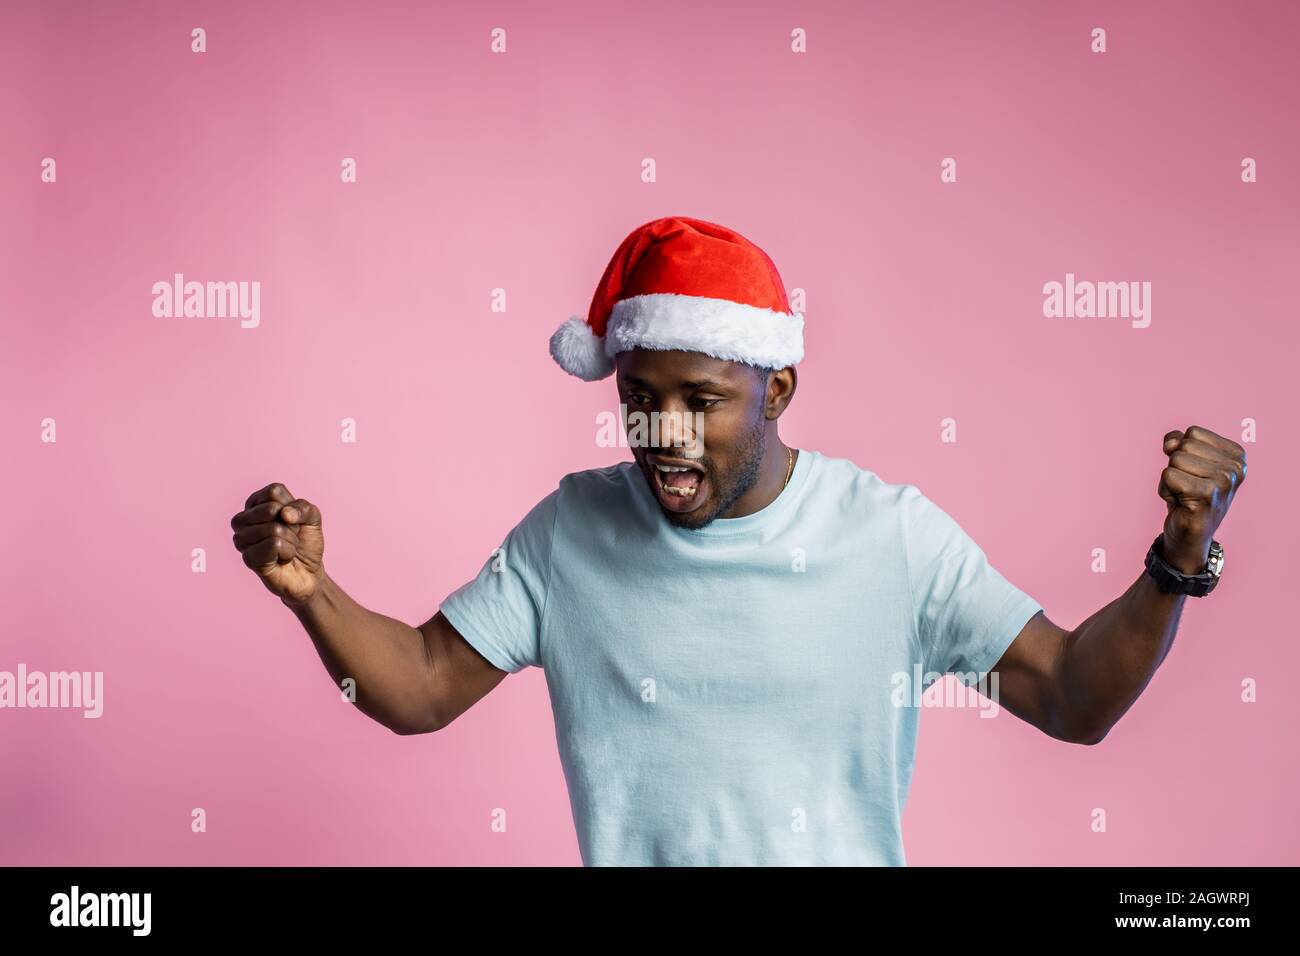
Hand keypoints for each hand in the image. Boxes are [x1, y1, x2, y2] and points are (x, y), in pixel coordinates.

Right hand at [231, 482, 325, 606]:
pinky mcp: (248, 558)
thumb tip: (284, 514)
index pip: (273, 491)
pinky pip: (274, 545)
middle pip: (271, 509)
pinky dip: (287, 552)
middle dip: (291, 524)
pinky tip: (281, 559)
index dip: (292, 506)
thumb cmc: (305, 542)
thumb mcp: (312, 517)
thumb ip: (302, 507)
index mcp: (255, 503)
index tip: (292, 520)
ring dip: (290, 540)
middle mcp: (242, 520)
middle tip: (289, 536)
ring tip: (286, 548)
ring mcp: (242, 540)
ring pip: (273, 528)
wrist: (309, 572)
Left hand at [1158, 426, 1246, 573]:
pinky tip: (1179, 503)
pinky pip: (1168, 475)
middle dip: (1175, 466)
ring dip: (1169, 479)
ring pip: (1174, 460)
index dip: (1181, 451)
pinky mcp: (1206, 496)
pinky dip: (1165, 489)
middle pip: (1183, 445)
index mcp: (1237, 455)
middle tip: (1186, 486)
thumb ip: (1178, 441)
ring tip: (1183, 495)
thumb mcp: (1185, 461)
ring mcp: (1223, 482)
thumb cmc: (1187, 495)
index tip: (1193, 473)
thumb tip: (1171, 443)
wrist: (1189, 535)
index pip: (1193, 432)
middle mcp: (1236, 468)